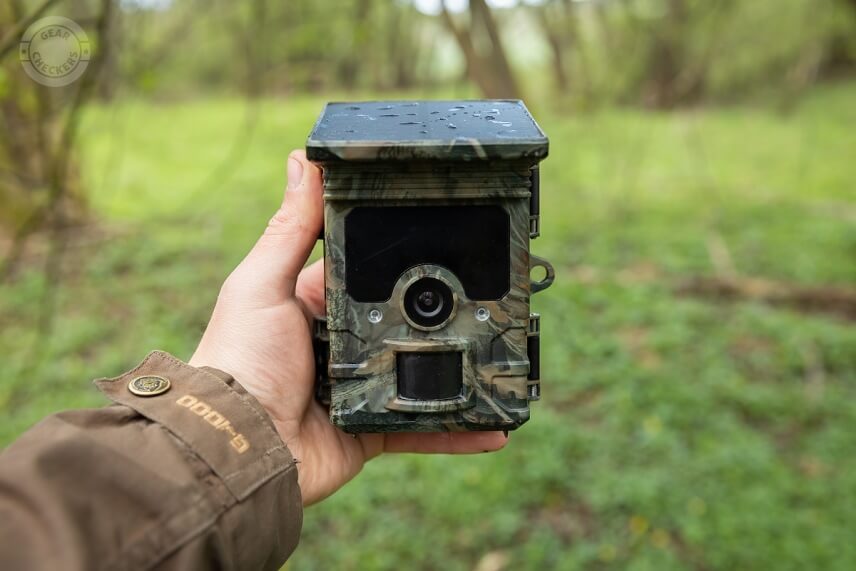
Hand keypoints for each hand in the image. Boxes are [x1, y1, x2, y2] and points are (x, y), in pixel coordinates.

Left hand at [189, 150, 506, 505]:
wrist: (235, 448)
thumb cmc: (238, 359)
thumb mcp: (262, 284)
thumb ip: (290, 228)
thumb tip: (304, 158)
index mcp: (319, 303)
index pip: (371, 270)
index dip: (405, 256)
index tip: (449, 234)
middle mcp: (344, 344)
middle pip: (405, 322)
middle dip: (446, 312)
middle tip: (498, 295)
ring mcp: (362, 388)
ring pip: (424, 374)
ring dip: (463, 370)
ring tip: (507, 357)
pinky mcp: (373, 430)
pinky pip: (425, 428)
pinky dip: (460, 430)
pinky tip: (497, 426)